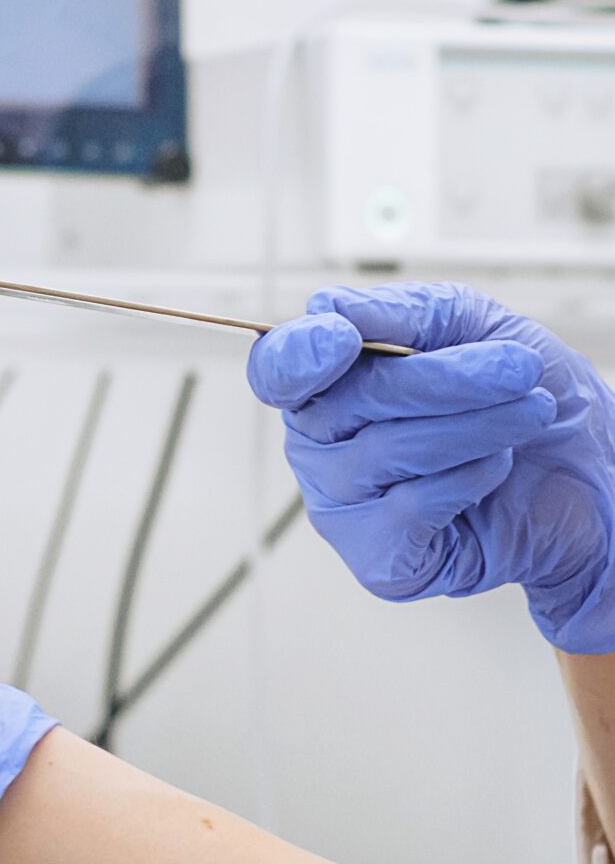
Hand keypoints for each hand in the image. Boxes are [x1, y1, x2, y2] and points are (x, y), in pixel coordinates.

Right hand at [247, 283, 614, 650]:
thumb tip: (327, 304)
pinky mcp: (379, 560)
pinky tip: (496, 467)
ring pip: (386, 451)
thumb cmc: (525, 397)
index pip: (279, 368)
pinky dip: (467, 478)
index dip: (299, 353)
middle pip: (349, 401)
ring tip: (532, 411)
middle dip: (444, 378)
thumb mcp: (477, 328)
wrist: (591, 479)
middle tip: (518, 367)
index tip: (342, 337)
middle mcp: (320, 447)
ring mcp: (342, 507)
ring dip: (475, 426)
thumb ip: (403, 311)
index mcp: (328, 384)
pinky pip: (408, 507)